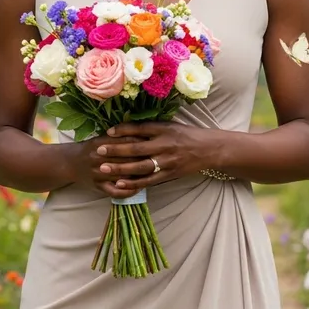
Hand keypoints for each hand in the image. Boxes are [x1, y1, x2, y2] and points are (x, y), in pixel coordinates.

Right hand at [66, 133, 151, 198]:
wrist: (70, 163)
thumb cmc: (91, 148)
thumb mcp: (102, 138)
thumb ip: (119, 135)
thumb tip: (143, 132)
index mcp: (102, 143)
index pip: (126, 141)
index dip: (142, 142)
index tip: (155, 141)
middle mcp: (99, 157)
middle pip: (126, 159)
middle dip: (144, 158)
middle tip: (159, 158)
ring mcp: (98, 173)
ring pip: (122, 175)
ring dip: (138, 175)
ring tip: (154, 174)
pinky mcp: (98, 186)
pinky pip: (115, 191)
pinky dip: (127, 191)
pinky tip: (138, 189)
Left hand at [95, 122, 217, 193]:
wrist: (208, 149)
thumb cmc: (186, 135)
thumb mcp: (169, 125)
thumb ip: (151, 128)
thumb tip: (127, 127)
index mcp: (164, 129)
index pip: (139, 128)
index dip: (123, 130)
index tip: (108, 132)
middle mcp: (164, 145)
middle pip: (136, 148)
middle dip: (116, 150)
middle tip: (99, 150)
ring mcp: (167, 161)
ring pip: (139, 166)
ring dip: (120, 168)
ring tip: (104, 168)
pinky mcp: (169, 174)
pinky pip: (148, 180)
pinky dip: (134, 182)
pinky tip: (120, 183)